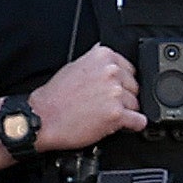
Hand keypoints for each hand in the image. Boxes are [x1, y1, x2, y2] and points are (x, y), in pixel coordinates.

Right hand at [16, 46, 145, 152]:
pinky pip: (139, 121)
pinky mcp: (117, 114)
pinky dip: (133, 126)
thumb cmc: (55, 96)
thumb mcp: (75, 65)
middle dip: (123, 98)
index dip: (121, 83)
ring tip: (104, 115)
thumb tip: (112, 63)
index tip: (112, 91)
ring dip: (125, 112)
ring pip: (136, 105)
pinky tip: (119, 125)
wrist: (43, 118)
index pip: (130, 69)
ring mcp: (115, 93)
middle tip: (104, 104)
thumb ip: (97, 63)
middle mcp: (111, 72)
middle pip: (134, 87)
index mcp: (103, 56)